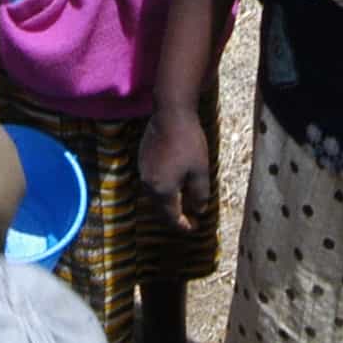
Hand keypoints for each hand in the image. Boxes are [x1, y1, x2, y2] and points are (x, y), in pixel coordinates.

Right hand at [139, 108, 213, 232]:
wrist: (170, 114)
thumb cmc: (189, 143)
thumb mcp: (200, 171)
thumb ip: (199, 195)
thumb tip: (198, 210)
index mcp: (163, 190)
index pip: (172, 217)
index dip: (184, 226)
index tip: (195, 228)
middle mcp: (148, 184)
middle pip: (161, 208)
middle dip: (176, 215)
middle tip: (190, 218)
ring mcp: (143, 171)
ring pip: (156, 194)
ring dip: (169, 200)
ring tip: (184, 200)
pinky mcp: (142, 159)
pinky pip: (153, 180)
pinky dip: (163, 186)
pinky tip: (174, 180)